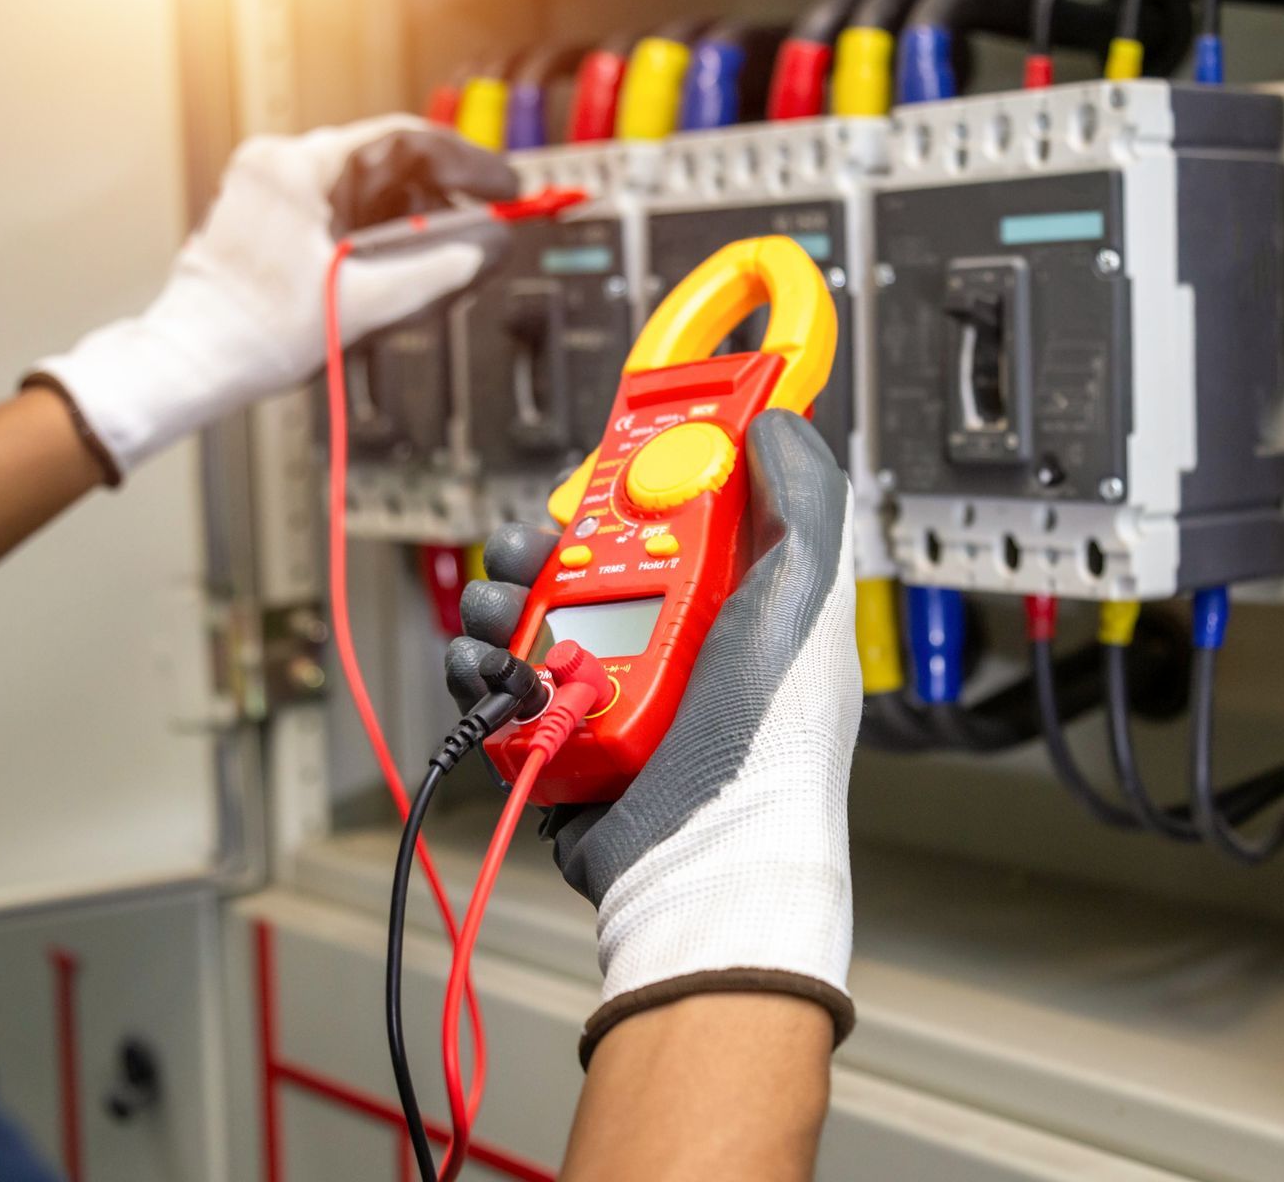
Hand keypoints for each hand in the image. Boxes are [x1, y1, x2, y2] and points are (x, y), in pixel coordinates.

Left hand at [28, 115, 517, 479]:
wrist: (192, 362)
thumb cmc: (251, 333)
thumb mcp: (362, 304)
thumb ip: (432, 273)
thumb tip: (479, 252)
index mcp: (296, 168)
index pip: (402, 139)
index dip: (464, 163)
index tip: (499, 184)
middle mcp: (276, 166)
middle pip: (382, 162)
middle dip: (436, 193)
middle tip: (478, 221)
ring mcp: (265, 190)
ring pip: (359, 186)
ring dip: (403, 213)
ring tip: (437, 248)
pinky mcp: (263, 218)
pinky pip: (334, 206)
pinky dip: (371, 227)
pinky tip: (391, 259)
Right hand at [448, 410, 859, 1063]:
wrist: (702, 862)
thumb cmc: (767, 742)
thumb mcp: (805, 595)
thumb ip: (802, 498)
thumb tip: (774, 422)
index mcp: (730, 604)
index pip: (670, 518)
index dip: (632, 485)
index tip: (603, 467)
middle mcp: (668, 644)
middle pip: (581, 561)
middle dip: (541, 543)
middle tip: (530, 547)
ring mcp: (610, 693)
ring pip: (527, 616)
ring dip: (497, 602)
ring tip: (498, 615)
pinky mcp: (560, 738)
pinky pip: (499, 687)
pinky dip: (478, 670)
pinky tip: (486, 668)